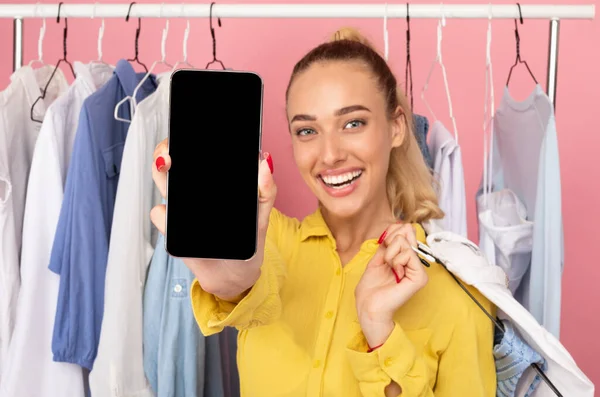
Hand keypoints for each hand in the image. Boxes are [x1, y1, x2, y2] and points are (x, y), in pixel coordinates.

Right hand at [150, 138, 277, 299]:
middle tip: (171, 153)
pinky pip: (160, 216)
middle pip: (170, 163)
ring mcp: (180, 210)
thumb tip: (265, 162)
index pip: (193, 153)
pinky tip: (176, 220)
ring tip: (166, 167)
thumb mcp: (261, 214)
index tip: (188, 136)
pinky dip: (165, 216)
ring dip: (159, 174)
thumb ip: (266, 190)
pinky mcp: (172, 231)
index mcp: (211, 183)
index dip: (186, 140)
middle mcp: (192, 192)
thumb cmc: (247, 241)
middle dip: (165, 151)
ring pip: (161, 182)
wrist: (237, 275)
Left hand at [355, 223, 428, 346]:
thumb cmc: (371, 288)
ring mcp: (419, 271)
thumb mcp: (378, 259)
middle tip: (386, 259)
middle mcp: (414, 264)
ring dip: (390, 254)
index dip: (393, 231)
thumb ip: (389, 244)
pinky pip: (408, 253)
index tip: (383, 242)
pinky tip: (395, 272)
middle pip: (407, 233)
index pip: (406, 232)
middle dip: (390, 242)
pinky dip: (395, 260)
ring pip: (405, 243)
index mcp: (405, 260)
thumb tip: (402, 226)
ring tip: (389, 268)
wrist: (368, 306)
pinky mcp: (419, 277)